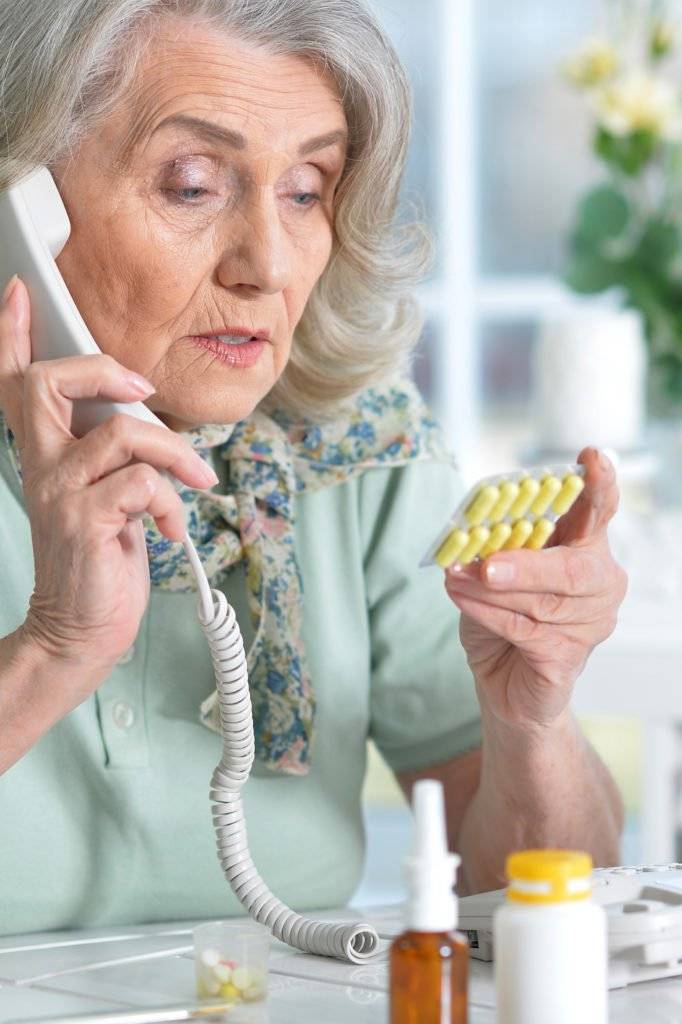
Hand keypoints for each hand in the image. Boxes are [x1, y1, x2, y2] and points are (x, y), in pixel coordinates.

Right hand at [0, 276, 216, 696]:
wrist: (82, 631)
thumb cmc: (100, 563)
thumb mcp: (105, 498)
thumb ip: (113, 456)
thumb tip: (150, 419)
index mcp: (45, 457)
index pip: (16, 386)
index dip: (12, 336)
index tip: (20, 291)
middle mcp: (42, 467)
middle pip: (51, 383)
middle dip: (104, 370)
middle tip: (144, 390)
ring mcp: (60, 493)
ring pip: (124, 430)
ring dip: (174, 452)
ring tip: (194, 482)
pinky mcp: (86, 520)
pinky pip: (145, 480)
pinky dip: (173, 501)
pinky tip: (172, 528)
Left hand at [444, 448, 627, 729]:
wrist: (504, 684)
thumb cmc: (504, 620)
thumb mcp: (495, 573)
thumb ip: (494, 550)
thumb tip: (471, 538)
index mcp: (585, 548)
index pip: (600, 511)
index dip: (599, 486)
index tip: (591, 459)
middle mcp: (599, 584)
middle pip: (574, 569)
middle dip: (528, 564)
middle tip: (487, 564)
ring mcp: (590, 625)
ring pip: (541, 602)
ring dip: (489, 590)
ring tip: (454, 578)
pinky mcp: (567, 659)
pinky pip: (524, 631)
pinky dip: (486, 612)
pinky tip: (460, 598)